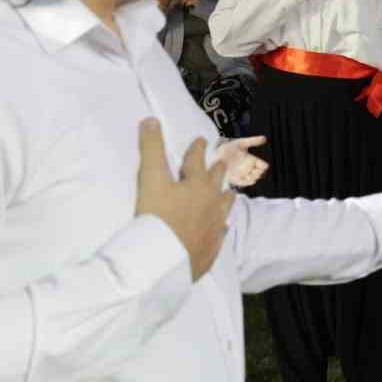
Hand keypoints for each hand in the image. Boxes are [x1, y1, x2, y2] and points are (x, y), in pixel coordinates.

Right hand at [134, 119, 233, 281]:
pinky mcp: (212, 248)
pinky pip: (221, 233)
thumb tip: (151, 119)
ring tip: (231, 192)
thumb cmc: (157, 217)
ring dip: (226, 197)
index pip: (197, 161)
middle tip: (223, 161)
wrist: (166, 261)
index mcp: (197, 185)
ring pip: (225, 207)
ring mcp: (215, 227)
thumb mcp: (150, 179)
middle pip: (217, 182)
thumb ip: (151, 149)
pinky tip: (223, 227)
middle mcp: (211, 204)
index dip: (198, 149)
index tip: (202, 140)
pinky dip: (222, 226)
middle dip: (219, 169)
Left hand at [214, 136, 269, 189]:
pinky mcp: (235, 179)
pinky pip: (243, 183)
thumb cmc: (228, 148)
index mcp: (251, 160)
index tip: (259, 164)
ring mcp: (242, 174)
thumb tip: (264, 138)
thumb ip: (252, 141)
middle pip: (259, 174)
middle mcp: (248, 168)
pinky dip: (245, 182)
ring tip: (248, 174)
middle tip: (253, 170)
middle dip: (258, 173)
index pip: (263, 166)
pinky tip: (243, 177)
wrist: (214, 153)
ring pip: (252, 180)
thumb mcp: (240, 143)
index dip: (263, 166)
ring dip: (252, 178)